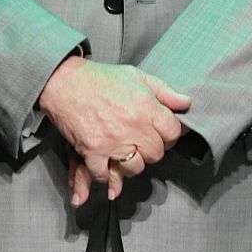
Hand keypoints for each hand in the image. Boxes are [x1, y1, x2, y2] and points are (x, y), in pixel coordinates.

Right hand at [38, 57, 192, 206]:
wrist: (65, 82)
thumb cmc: (102, 78)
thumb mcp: (139, 77)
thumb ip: (166, 92)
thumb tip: (187, 104)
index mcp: (146, 107)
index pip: (173, 132)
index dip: (171, 134)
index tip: (163, 133)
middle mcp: (133, 127)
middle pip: (156, 153)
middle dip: (153, 149)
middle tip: (143, 142)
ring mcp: (112, 142)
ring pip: (136, 168)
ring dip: (133, 163)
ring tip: (127, 153)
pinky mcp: (92, 152)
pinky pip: (106, 175)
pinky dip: (108, 175)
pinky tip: (109, 166)